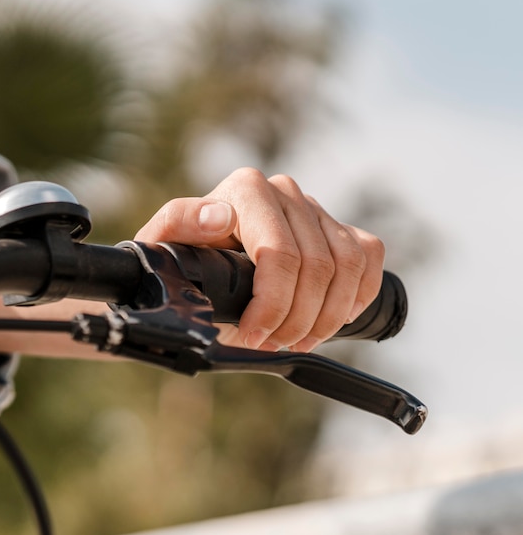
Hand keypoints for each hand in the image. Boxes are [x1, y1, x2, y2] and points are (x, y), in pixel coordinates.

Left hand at [134, 168, 384, 351]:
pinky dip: (358, 294)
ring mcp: (315, 208)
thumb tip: (220, 217)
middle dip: (297, 319)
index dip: (273, 305)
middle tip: (271, 344)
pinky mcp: (339, 226)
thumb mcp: (166, 244)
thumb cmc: (184, 258)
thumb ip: (182, 223)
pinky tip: (334, 317)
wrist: (205, 264)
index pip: (280, 254)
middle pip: (316, 267)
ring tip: (297, 339)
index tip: (253, 336)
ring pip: (347, 267)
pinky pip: (369, 256)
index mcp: (246, 189)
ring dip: (327, 317)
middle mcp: (285, 191)